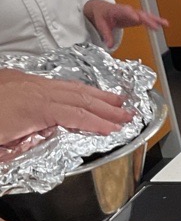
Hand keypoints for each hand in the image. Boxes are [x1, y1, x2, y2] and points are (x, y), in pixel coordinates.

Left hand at [0, 70, 130, 143]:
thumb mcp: (11, 144)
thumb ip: (36, 140)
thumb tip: (52, 135)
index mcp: (35, 108)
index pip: (77, 116)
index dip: (99, 123)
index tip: (116, 129)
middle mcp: (35, 90)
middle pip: (80, 97)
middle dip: (107, 106)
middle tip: (128, 113)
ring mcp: (26, 80)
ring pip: (69, 85)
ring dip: (96, 93)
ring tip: (116, 98)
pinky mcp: (17, 77)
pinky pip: (54, 80)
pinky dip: (74, 86)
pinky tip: (83, 90)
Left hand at [83, 0, 168, 48]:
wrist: (102, 9)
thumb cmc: (101, 14)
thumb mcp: (100, 24)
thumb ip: (106, 35)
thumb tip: (109, 45)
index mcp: (117, 10)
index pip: (124, 11)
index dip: (131, 15)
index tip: (137, 18)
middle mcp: (127, 10)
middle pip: (138, 14)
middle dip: (147, 19)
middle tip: (155, 26)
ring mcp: (133, 13)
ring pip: (145, 15)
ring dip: (155, 19)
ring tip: (165, 24)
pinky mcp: (137, 17)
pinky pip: (148, 18)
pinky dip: (156, 21)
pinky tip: (164, 24)